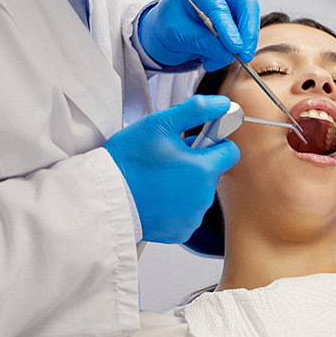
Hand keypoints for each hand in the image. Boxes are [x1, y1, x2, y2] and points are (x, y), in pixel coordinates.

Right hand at [104, 95, 239, 243]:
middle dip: (197, 162)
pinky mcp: (181, 232)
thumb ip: (197, 110)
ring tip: (159, 177)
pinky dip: (177, 205)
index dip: (214, 142)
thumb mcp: (160, 124)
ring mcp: (192, 217)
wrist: (104, 197)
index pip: (230, 151)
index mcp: (203, 170)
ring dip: (187, 183)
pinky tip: (156, 196)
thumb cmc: (128, 160)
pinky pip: (188, 212)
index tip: (197, 140)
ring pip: (200, 192)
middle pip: (213, 172)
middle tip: (169, 157)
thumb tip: (223, 104)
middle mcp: (203, 197)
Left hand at [139, 0, 259, 69]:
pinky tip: (212, 57)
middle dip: (247, 33)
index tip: (234, 46)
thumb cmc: (168, 23)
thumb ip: (202, 42)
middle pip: (246, 5)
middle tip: (244, 56)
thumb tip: (227, 53)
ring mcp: (232, 2)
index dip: (228, 26)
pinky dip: (231, 51)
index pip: (219, 5)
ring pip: (248, 22)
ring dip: (235, 47)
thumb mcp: (176, 34)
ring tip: (210, 60)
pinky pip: (244, 35)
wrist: (168, 27)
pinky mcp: (238, 18)